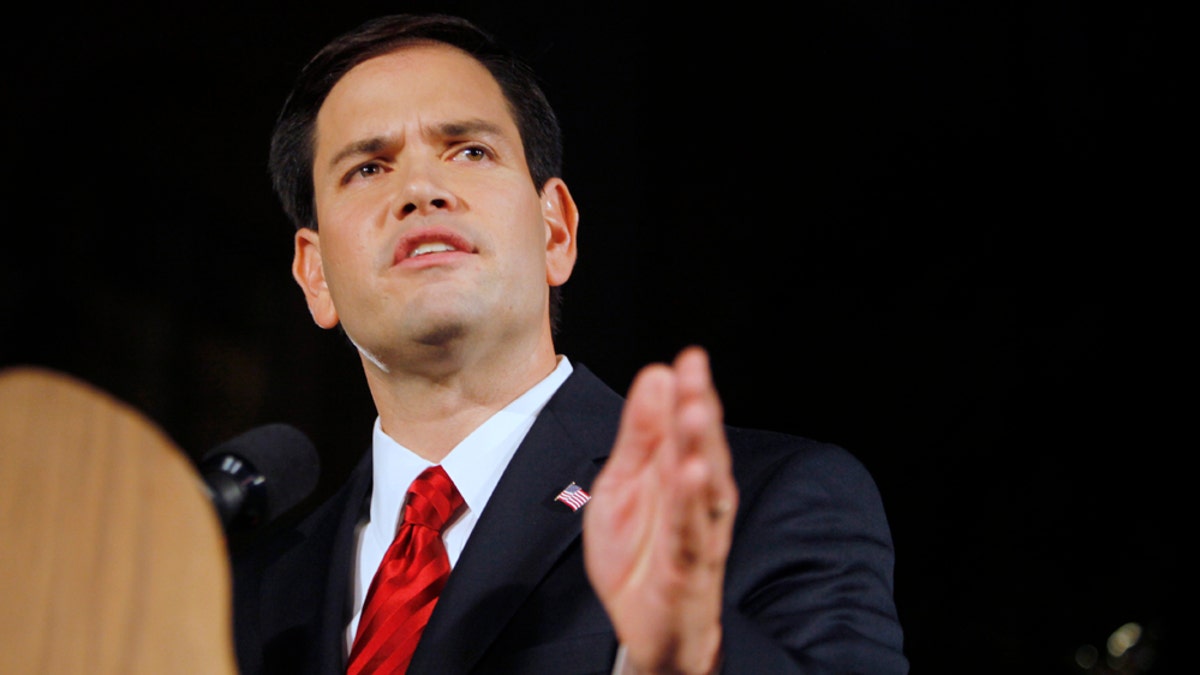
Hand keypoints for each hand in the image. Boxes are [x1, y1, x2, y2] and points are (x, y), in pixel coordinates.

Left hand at [583, 346, 737, 674]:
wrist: (641, 626)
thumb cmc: (638, 553)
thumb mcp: (622, 483)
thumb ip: (640, 434)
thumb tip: (657, 376)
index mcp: (677, 473)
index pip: (686, 426)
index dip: (689, 392)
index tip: (689, 358)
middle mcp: (696, 499)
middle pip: (699, 448)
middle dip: (697, 408)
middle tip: (694, 371)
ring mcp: (697, 533)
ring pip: (703, 486)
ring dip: (701, 447)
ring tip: (696, 410)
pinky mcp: (689, 569)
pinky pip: (692, 533)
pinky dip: (693, 503)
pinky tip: (693, 474)